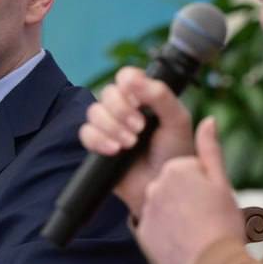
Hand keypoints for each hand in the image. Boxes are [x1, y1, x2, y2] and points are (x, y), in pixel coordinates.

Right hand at [78, 66, 193, 216]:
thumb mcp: (177, 121)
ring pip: (94, 112)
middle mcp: (126, 108)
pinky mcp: (99, 145)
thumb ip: (160, 95)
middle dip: (121, 110)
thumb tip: (132, 77)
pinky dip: (99, 140)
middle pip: (107, 93)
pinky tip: (114, 151)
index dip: (128, 83)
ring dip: (112, 127)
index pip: (126, 76)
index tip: (138, 99)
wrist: (163, 187)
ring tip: (130, 144)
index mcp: (146, 97)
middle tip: (140, 128)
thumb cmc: (175, 153)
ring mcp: (111, 126)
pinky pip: (86, 133)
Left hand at [135, 118, 242, 263]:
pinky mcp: (144, 232)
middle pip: (173, 186)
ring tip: (195, 232)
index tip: (211, 201)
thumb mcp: (222, 183)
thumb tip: (208, 120)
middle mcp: (156, 185)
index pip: (188, 170)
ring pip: (163, 206)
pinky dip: (167, 233)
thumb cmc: (222, 224)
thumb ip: (210, 150)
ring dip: (176, 215)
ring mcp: (148, 209)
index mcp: (176, 168)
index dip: (203, 186)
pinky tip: (182, 243)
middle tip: (205, 217)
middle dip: (187, 198)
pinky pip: (156, 227)